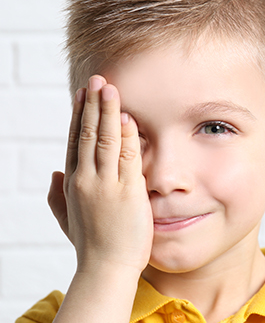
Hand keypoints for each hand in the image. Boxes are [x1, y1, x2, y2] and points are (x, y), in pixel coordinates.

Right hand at [48, 75, 152, 273]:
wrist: (105, 268)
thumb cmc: (91, 246)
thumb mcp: (68, 218)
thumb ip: (58, 195)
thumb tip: (54, 173)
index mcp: (73, 183)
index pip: (75, 141)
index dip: (79, 115)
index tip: (83, 94)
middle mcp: (86, 180)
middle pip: (87, 134)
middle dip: (92, 104)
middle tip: (97, 79)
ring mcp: (105, 185)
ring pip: (104, 140)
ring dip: (108, 111)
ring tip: (110, 87)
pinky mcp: (127, 192)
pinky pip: (126, 158)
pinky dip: (125, 136)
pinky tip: (126, 117)